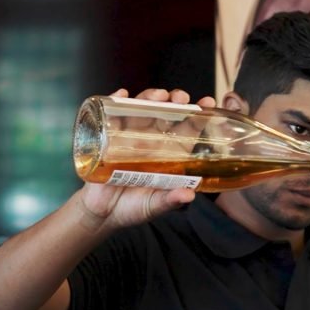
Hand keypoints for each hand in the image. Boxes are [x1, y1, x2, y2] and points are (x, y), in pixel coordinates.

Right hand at [77, 88, 215, 230]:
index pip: (185, 130)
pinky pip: (109, 115)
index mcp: (167, 154)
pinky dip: (114, 101)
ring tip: (158, 96)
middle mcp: (149, 141)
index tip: (207, 104)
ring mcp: (127, 137)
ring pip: (140, 109)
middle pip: (165, 114)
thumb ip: (170, 201)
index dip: (197, 115)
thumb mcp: (153, 206)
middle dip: (175, 101)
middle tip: (181, 98)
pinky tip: (121, 95)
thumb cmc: (131, 207)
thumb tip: (189, 195)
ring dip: (150, 97)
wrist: (102, 213)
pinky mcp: (106, 137)